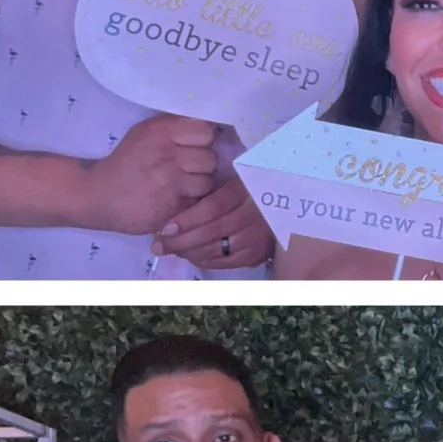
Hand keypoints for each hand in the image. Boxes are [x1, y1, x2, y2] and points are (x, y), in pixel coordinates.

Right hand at [82, 115, 215, 235]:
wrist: (97, 195)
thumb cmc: (125, 162)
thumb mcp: (144, 134)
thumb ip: (173, 127)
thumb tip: (209, 125)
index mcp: (160, 131)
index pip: (205, 130)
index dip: (203, 140)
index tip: (194, 146)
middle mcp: (167, 154)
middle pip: (210, 158)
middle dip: (202, 165)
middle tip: (187, 169)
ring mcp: (170, 182)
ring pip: (207, 182)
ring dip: (198, 185)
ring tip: (181, 186)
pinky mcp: (172, 206)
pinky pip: (197, 202)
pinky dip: (190, 202)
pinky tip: (175, 199)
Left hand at [152, 172, 271, 271]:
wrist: (285, 205)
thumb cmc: (250, 187)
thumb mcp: (233, 179)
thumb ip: (210, 190)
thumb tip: (176, 203)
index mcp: (245, 191)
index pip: (211, 208)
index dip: (186, 220)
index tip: (164, 228)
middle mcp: (252, 216)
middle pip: (210, 232)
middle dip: (180, 241)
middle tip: (158, 245)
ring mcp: (256, 238)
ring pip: (215, 250)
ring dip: (188, 252)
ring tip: (169, 249)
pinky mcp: (256, 255)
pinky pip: (224, 262)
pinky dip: (203, 260)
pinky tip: (190, 255)